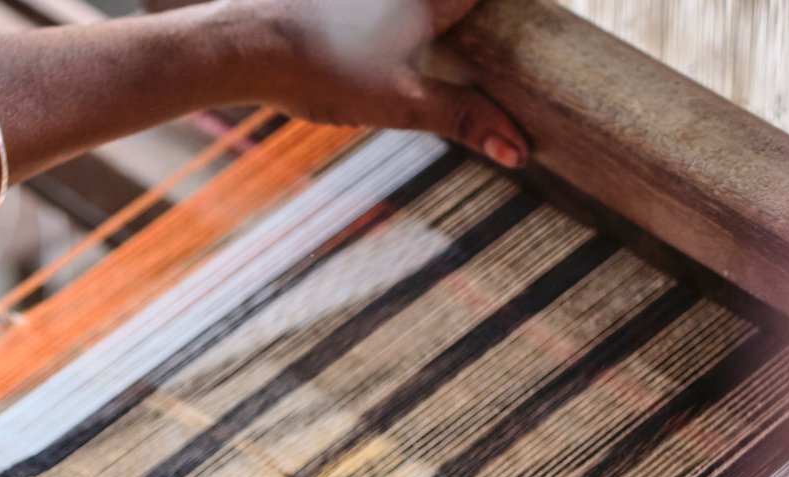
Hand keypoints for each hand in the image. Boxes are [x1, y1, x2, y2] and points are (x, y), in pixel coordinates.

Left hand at [182, 0, 529, 167]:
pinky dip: (415, 23)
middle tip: (509, 68)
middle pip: (468, 10)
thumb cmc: (319, 69)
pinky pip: (402, 13)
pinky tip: (390, 51)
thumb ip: (464, 119)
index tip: (543, 45)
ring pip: (436, 12)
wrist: (246, 45)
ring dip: (453, 29)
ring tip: (467, 63)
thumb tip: (518, 150)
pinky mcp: (356, 3)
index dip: (527, 23)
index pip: (504, 5)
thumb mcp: (399, 104)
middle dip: (485, 28)